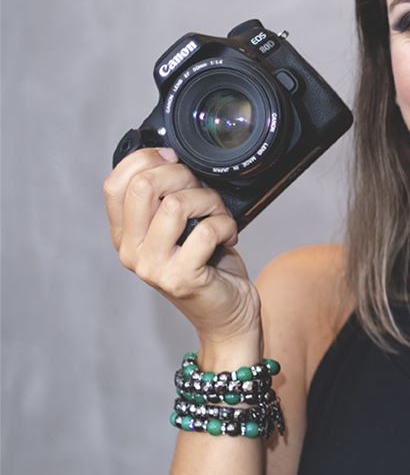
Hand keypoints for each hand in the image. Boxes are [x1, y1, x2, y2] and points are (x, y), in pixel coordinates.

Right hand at [103, 147, 260, 354]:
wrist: (228, 317)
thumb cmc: (209, 269)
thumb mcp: (180, 230)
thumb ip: (167, 202)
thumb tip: (174, 159)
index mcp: (125, 235)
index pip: (115, 184)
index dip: (145, 160)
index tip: (173, 157)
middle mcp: (131, 251)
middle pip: (144, 187)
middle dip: (183, 175)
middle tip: (203, 190)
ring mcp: (153, 267)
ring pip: (177, 205)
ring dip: (210, 201)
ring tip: (219, 216)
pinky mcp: (181, 278)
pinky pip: (206, 230)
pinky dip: (226, 224)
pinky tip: (229, 236)